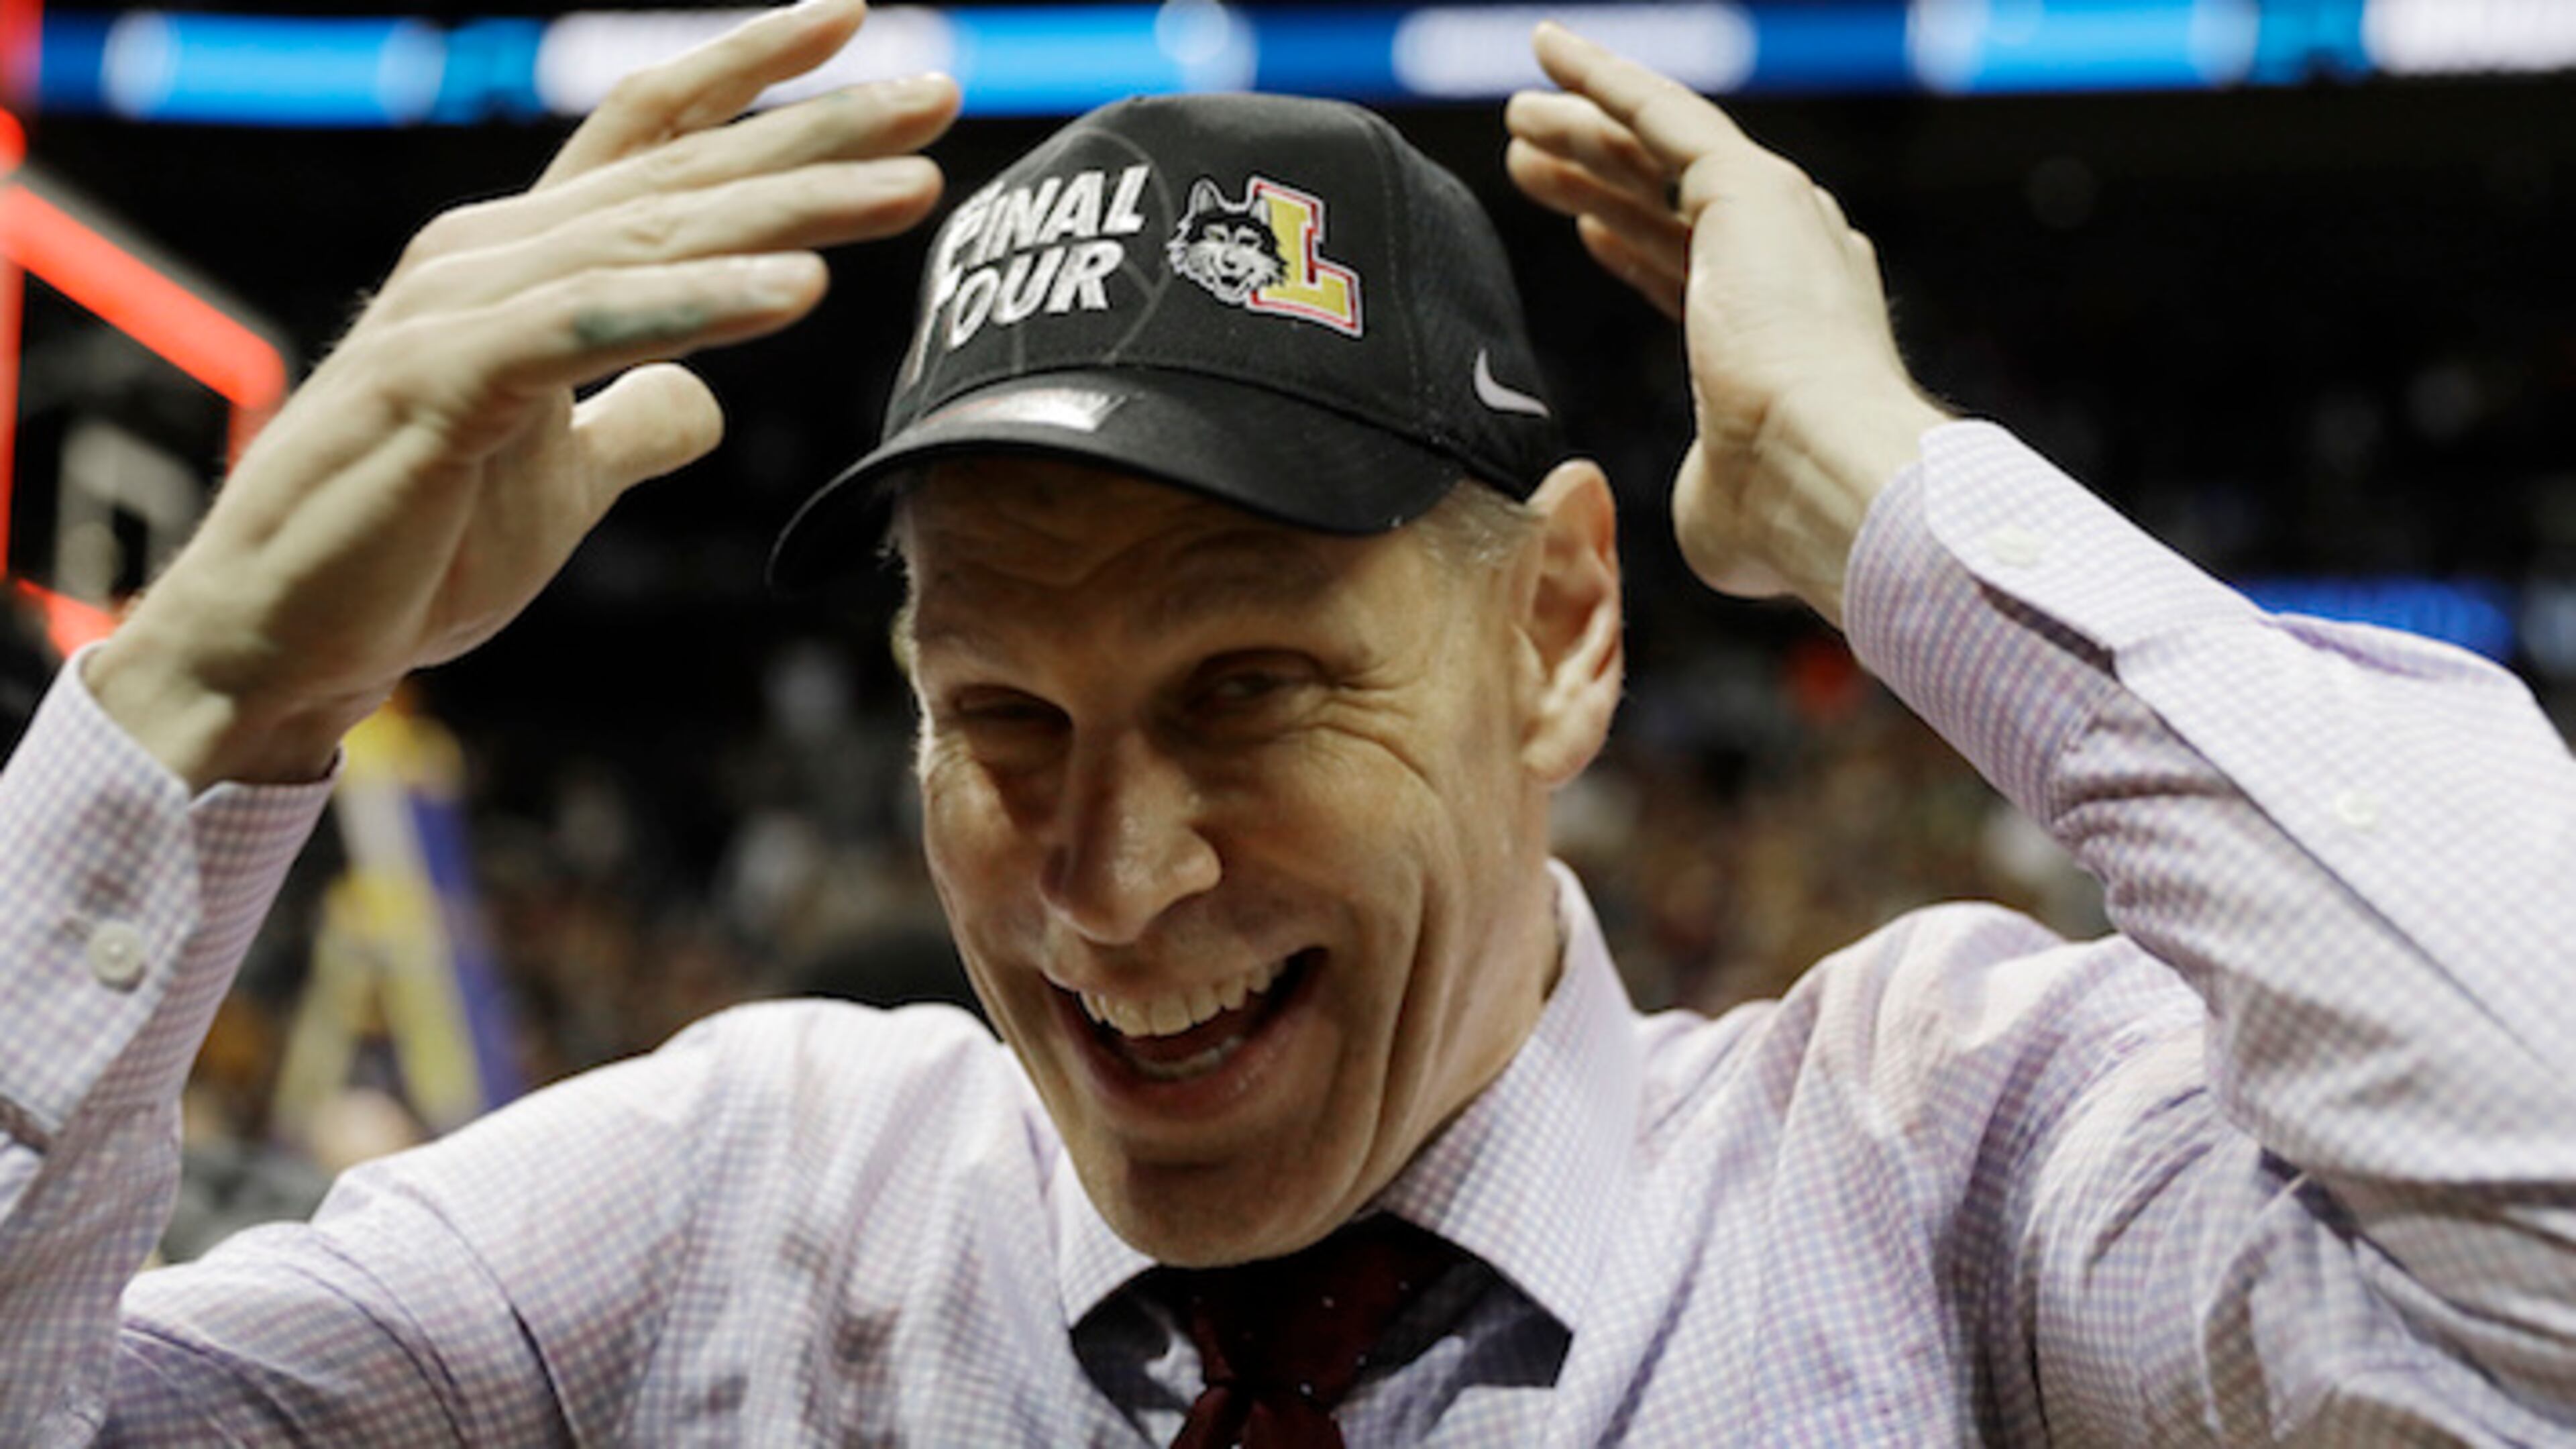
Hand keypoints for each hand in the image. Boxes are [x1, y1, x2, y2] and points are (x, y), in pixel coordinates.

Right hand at [86, 0, 956, 789]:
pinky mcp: (445, 383)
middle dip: (818, 132)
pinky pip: (592, 328)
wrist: (283, 641)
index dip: (753, 83)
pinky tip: (799, 290)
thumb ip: (628, 424)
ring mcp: (461, 312)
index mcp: (523, 267)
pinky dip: (699, 306)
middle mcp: (490, 259)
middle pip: (680, 174)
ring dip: (791, 210)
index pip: (651, 139)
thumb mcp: (559, 480)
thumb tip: (700, 403)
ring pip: (654, 237)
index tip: (861, 35)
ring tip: (909, 187)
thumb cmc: (410, 552)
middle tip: (942, 92)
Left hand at [1506, 24, 1947, 623]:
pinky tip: (1552, 53)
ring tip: (1516, 117)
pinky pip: (1661, 112)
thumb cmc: (1780, 510)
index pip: (1694, 271)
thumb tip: (1704, 513)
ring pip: (1656, 153)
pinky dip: (1605, 78)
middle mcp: (1793, 258)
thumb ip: (1706, 486)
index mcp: (1790, 331)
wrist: (1825, 470)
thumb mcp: (1720, 502)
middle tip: (1528, 159)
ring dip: (1584, 129)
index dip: (1635, 246)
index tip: (1585, 229)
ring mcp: (1774, 216)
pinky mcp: (1746, 187)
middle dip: (1595, 177)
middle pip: (1666, 205)